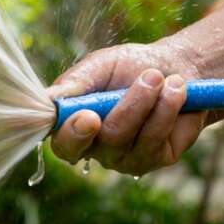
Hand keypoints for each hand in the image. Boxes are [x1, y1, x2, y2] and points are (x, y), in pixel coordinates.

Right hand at [47, 41, 207, 175]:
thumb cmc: (129, 65)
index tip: (89, 116)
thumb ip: (75, 83)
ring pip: (134, 139)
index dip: (72, 135)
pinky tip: (176, 91)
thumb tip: (47, 98)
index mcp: (76, 125)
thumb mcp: (99, 66)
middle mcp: (99, 148)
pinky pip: (158, 139)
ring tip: (161, 76)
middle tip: (149, 77)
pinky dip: (168, 109)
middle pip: (106, 142)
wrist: (175, 67)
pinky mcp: (158, 158)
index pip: (64, 144)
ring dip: (151, 102)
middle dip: (129, 107)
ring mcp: (129, 157)